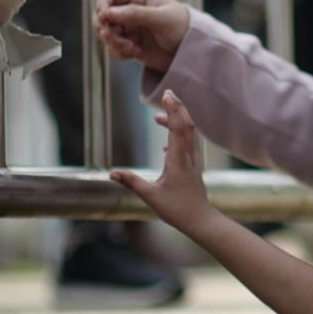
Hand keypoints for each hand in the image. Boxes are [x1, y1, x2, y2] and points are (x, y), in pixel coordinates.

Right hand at [95, 0, 190, 73]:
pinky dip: (120, 52)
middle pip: (102, 15)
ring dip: (113, 42)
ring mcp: (129, 29)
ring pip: (106, 34)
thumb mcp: (161, 17)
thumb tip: (107, 13)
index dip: (102, 4)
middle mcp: (130, 11)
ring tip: (131, 48)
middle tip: (110, 36)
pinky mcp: (130, 45)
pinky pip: (114, 49)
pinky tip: (136, 53)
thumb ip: (135, 14)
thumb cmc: (182, 27)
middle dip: (104, 27)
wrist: (193, 51)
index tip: (103, 17)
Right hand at [110, 92, 209, 228]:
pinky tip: (165, 146)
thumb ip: (131, 182)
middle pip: (186, 124)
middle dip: (178, 107)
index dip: (172, 109)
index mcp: (178, 159)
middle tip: (167, 93)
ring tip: (158, 117)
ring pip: (188, 134)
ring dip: (176, 121)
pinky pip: (187, 146)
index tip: (166, 94)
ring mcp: (192, 162)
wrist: (200, 220)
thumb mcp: (150, 196)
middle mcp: (188, 156)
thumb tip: (111, 173)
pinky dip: (177, 138)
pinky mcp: (192, 169)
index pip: (177, 127)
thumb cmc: (177, 209)